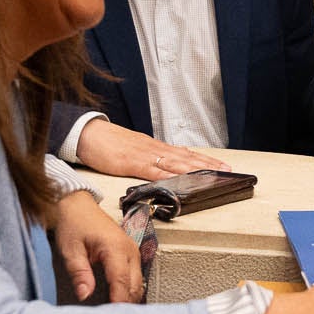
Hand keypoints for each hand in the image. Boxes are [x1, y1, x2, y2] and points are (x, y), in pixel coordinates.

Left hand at [50, 191, 142, 303]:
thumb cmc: (73, 224)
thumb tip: (84, 295)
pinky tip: (117, 301)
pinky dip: (129, 291)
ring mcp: (133, 251)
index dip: (118, 301)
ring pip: (138, 283)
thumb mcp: (70, 249)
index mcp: (115, 247)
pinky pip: (136, 277)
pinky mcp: (131, 254)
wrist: (79, 205)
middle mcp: (130, 250)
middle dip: (125, 304)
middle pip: (135, 285)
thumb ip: (79, 272)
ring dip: (129, 299)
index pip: (121, 281)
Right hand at [76, 118, 228, 180]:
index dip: (204, 160)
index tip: (221, 165)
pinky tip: (181, 179)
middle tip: (227, 170)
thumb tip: (162, 168)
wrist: (86, 133)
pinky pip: (154, 170)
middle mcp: (154, 149)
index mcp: (154, 147)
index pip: (184, 153)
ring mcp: (144, 155)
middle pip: (186, 157)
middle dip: (208, 164)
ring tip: (213, 174)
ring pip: (175, 162)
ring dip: (196, 169)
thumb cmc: (106, 143)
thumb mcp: (132, 151)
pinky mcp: (132, 163)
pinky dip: (169, 175)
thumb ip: (148, 160)